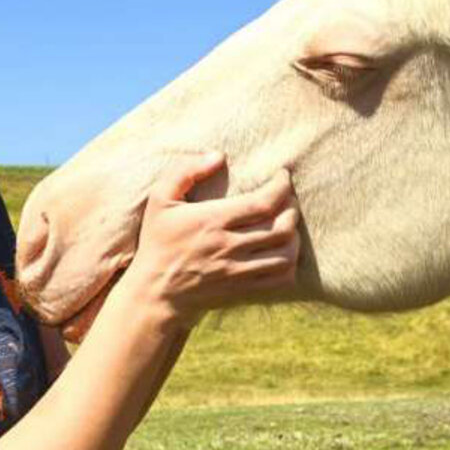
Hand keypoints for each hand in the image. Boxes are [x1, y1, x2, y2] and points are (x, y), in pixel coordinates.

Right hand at [118, 152, 298, 330]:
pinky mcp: (243, 290)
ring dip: (295, 234)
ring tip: (287, 222)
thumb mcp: (159, 199)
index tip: (283, 176)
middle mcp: (228, 247)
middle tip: (287, 198)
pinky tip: (283, 249)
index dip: (282, 186)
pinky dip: (291, 262)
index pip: (263, 202)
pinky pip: (281, 278)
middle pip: (281, 226)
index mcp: (211, 221)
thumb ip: (185, 171)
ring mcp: (238, 271)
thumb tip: (218, 155)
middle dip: (292, 207)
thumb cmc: (157, 242)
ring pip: (286, 253)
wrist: (155, 293)